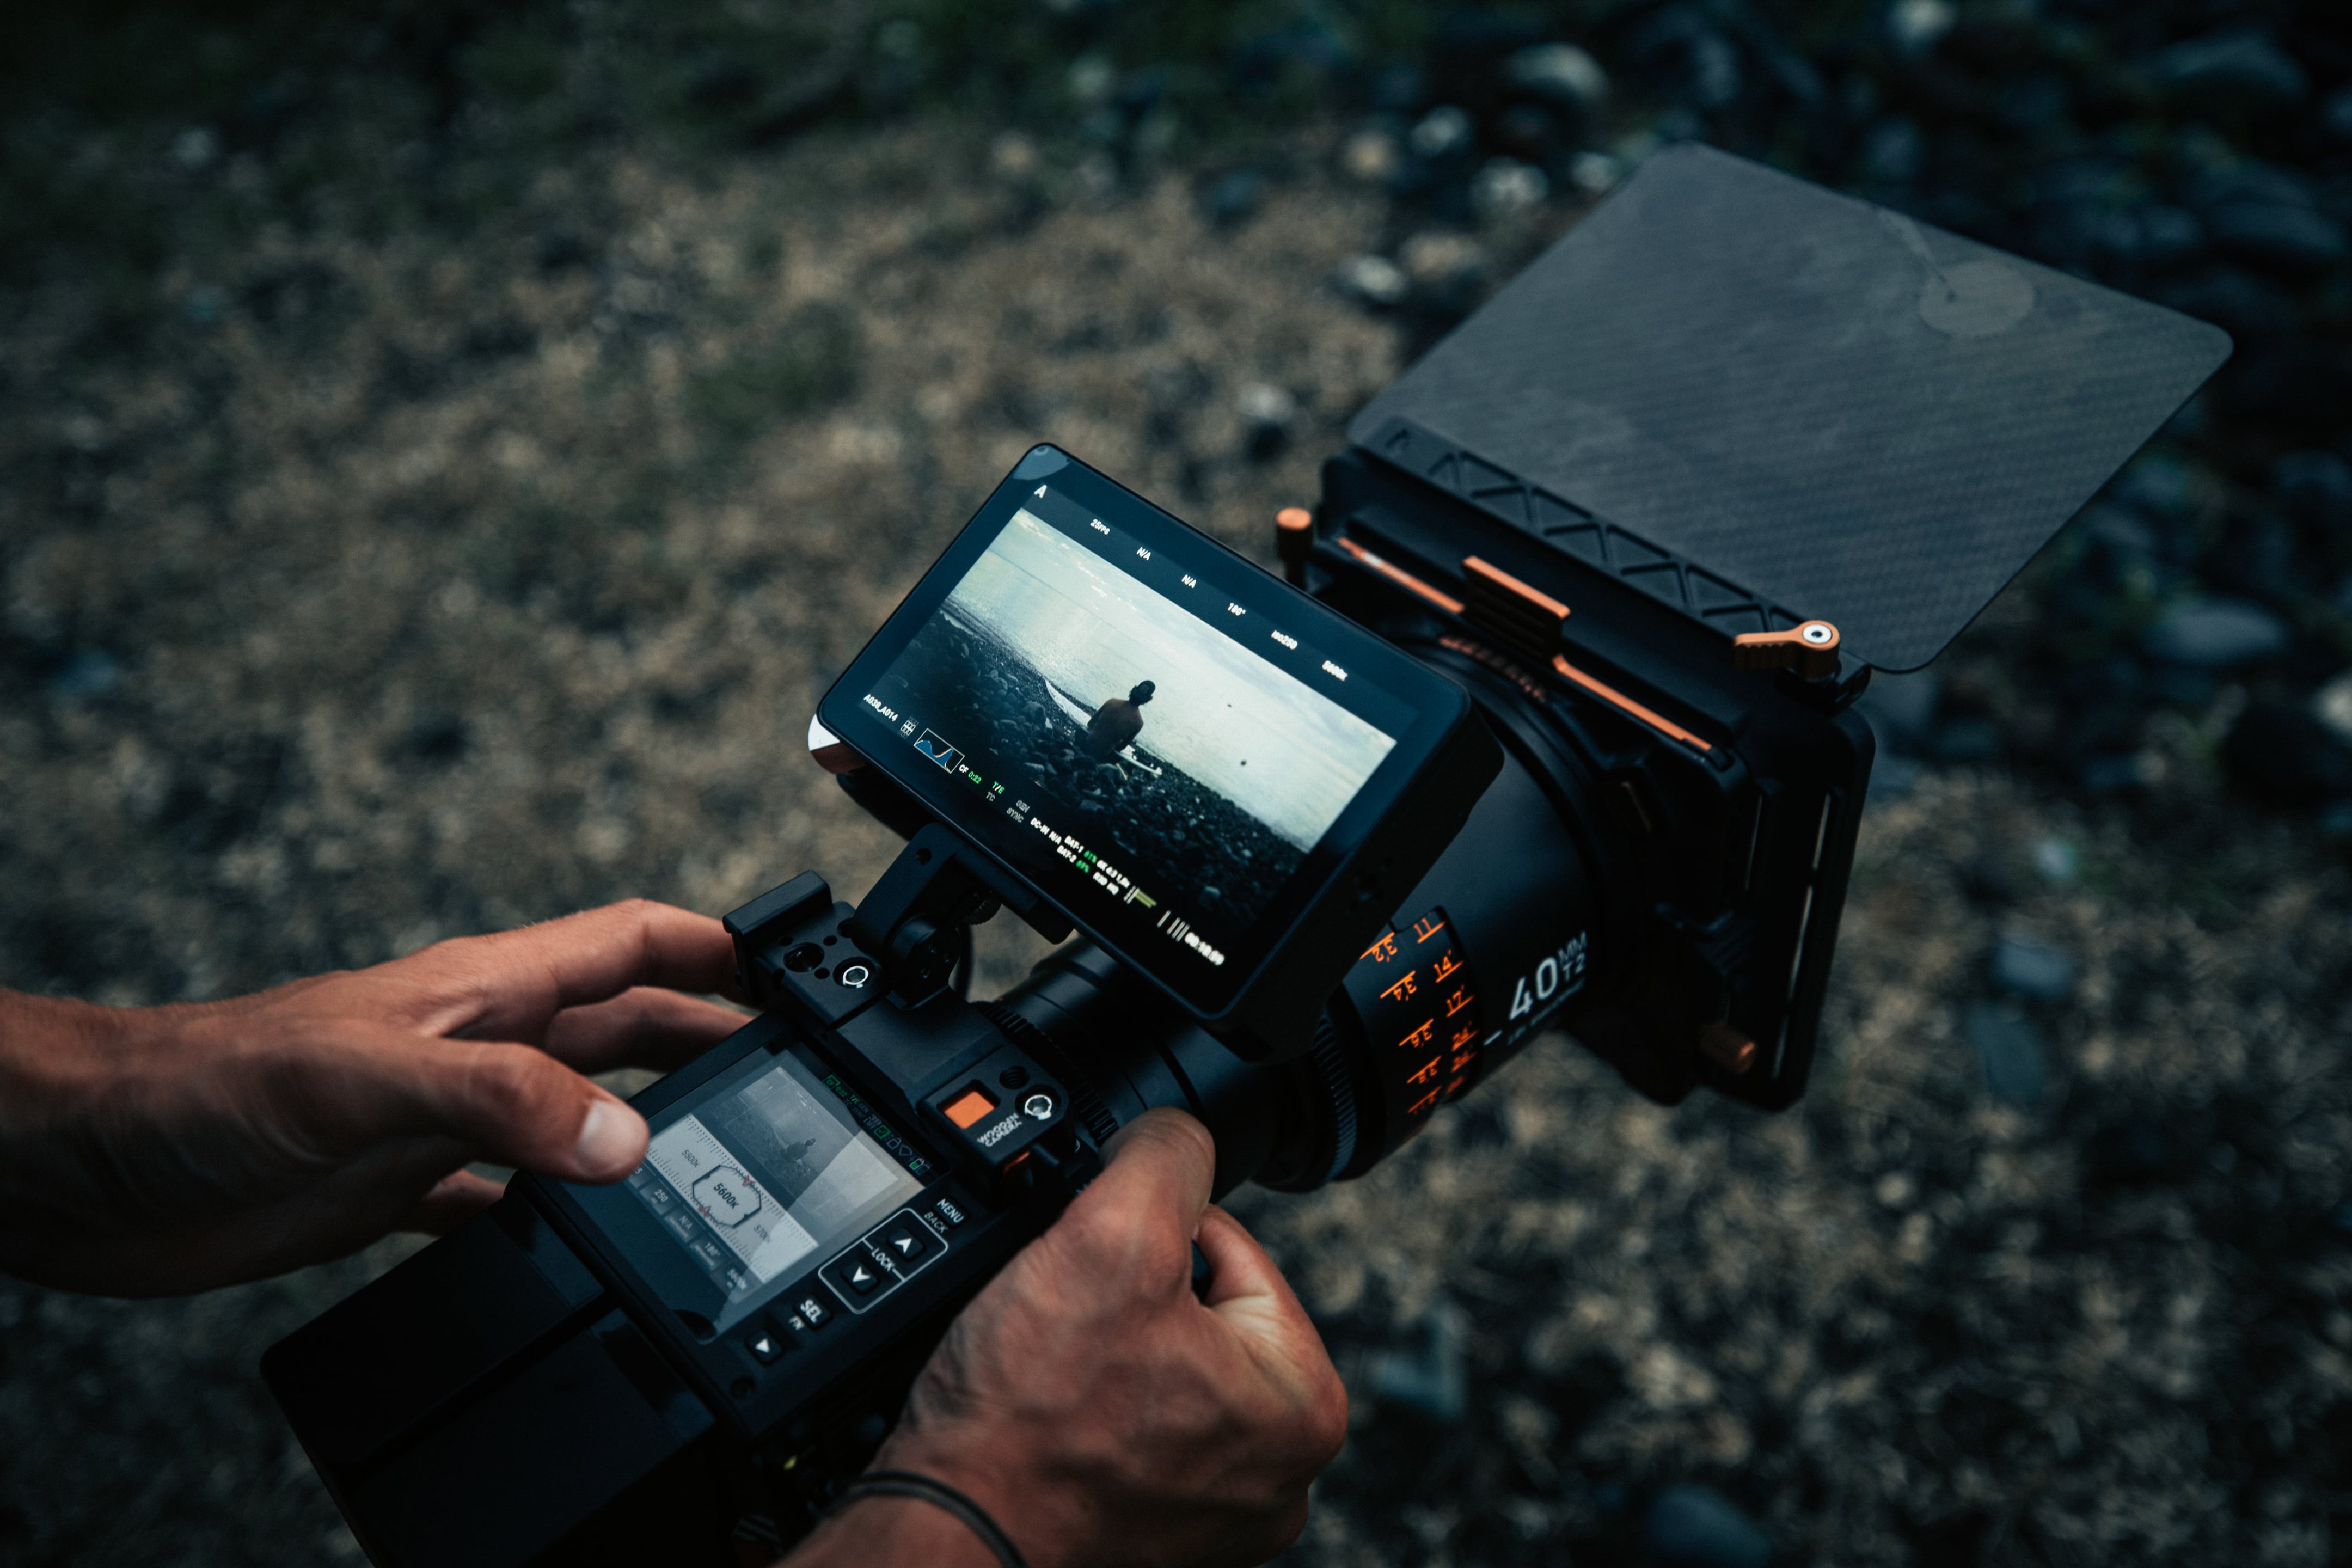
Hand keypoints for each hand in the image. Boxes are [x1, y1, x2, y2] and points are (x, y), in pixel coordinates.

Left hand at [0, 899, 745, 1294]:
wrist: (94, 1163)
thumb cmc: (208, 1084)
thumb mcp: (374, 1077)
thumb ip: (505, 1101)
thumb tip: (630, 1139)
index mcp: (488, 991)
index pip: (632, 942)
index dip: (718, 942)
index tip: (799, 960)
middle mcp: (480, 1045)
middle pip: (628, 1026)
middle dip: (716, 1038)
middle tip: (798, 1072)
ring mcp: (443, 1114)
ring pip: (581, 1106)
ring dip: (655, 1122)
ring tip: (727, 1153)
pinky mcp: (400, 1186)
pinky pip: (511, 1192)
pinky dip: (564, 1211)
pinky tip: (595, 1241)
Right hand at [791, 1109, 1347, 1567]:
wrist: (946, 1539)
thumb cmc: (1029, 1424)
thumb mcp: (1109, 1237)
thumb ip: (1164, 1156)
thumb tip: (1177, 1127)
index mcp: (1305, 1403)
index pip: (1230, 1246)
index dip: (1145, 1231)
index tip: (1092, 1266)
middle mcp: (1278, 1473)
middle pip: (1193, 1308)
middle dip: (1122, 1296)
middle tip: (1062, 1325)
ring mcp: (1215, 1512)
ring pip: (1153, 1365)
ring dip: (1098, 1349)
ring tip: (1052, 1370)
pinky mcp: (1153, 1533)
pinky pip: (1126, 1429)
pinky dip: (1084, 1410)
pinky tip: (1048, 1415)